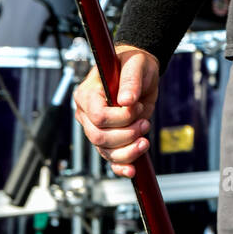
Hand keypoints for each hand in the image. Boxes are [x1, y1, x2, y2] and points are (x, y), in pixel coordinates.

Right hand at [73, 46, 160, 178]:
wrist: (140, 72)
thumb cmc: (133, 64)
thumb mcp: (135, 65)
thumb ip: (131, 80)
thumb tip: (127, 101)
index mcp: (87, 94)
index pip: (98, 117)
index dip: (121, 118)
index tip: (137, 108)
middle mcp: (87, 113)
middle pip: (100, 137)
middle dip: (126, 135)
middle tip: (145, 122)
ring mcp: (96, 128)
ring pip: (106, 151)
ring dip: (128, 150)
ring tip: (145, 140)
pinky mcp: (108, 138)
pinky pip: (110, 159)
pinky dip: (121, 165)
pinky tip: (132, 169)